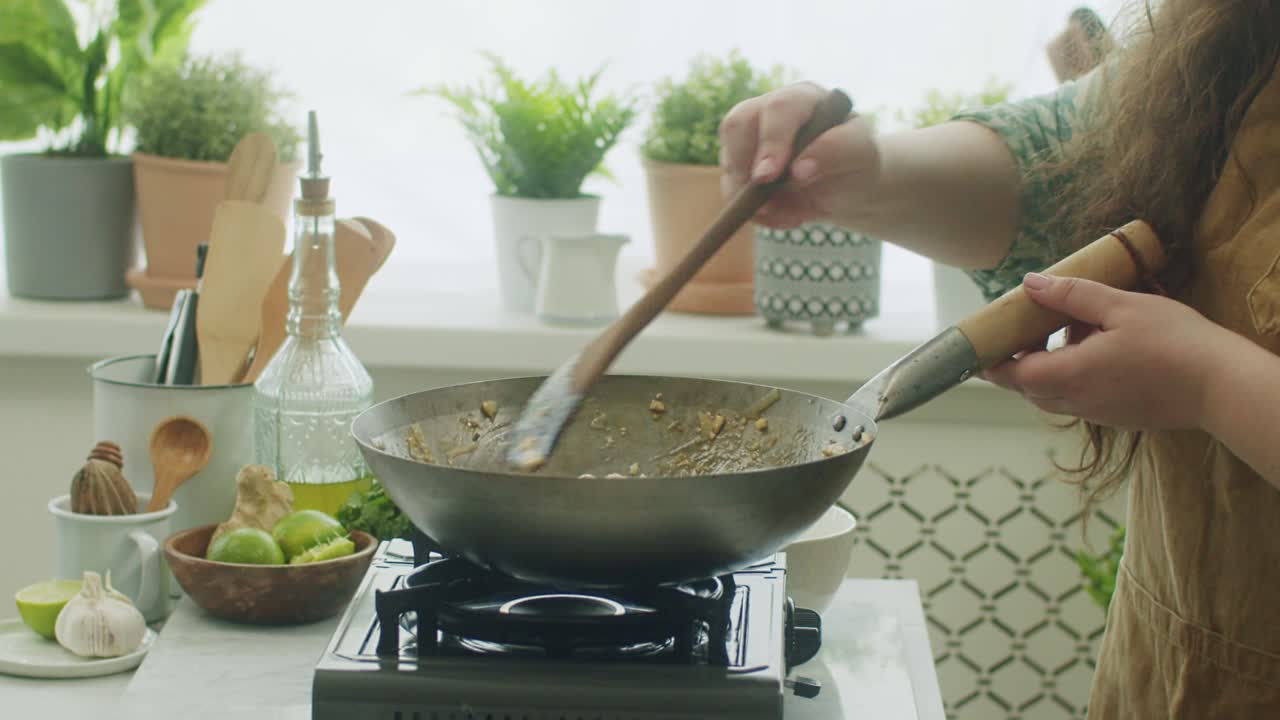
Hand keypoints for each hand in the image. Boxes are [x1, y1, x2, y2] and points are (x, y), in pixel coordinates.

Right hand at [719, 82, 879, 228]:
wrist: (845, 188)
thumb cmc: (855, 163)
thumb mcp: (861, 154)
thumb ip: (836, 151)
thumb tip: (798, 169)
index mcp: (802, 98)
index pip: (778, 109)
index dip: (770, 142)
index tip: (768, 177)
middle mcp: (769, 112)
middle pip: (736, 125)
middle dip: (745, 167)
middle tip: (767, 202)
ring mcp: (750, 140)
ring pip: (730, 162)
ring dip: (752, 198)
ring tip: (791, 213)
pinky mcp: (741, 168)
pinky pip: (731, 190)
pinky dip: (756, 212)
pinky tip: (784, 216)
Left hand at [983, 272, 1237, 430]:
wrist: (1223, 386)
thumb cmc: (1174, 342)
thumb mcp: (1121, 306)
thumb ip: (1071, 296)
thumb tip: (1029, 284)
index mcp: (1070, 375)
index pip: (1013, 375)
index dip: (991, 363)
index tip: (976, 349)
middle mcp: (1079, 401)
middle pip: (1030, 388)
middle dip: (1020, 361)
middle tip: (1025, 328)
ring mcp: (1100, 413)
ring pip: (1056, 394)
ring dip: (1051, 366)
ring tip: (1074, 329)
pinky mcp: (1120, 417)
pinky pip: (1081, 398)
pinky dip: (1076, 376)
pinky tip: (1102, 348)